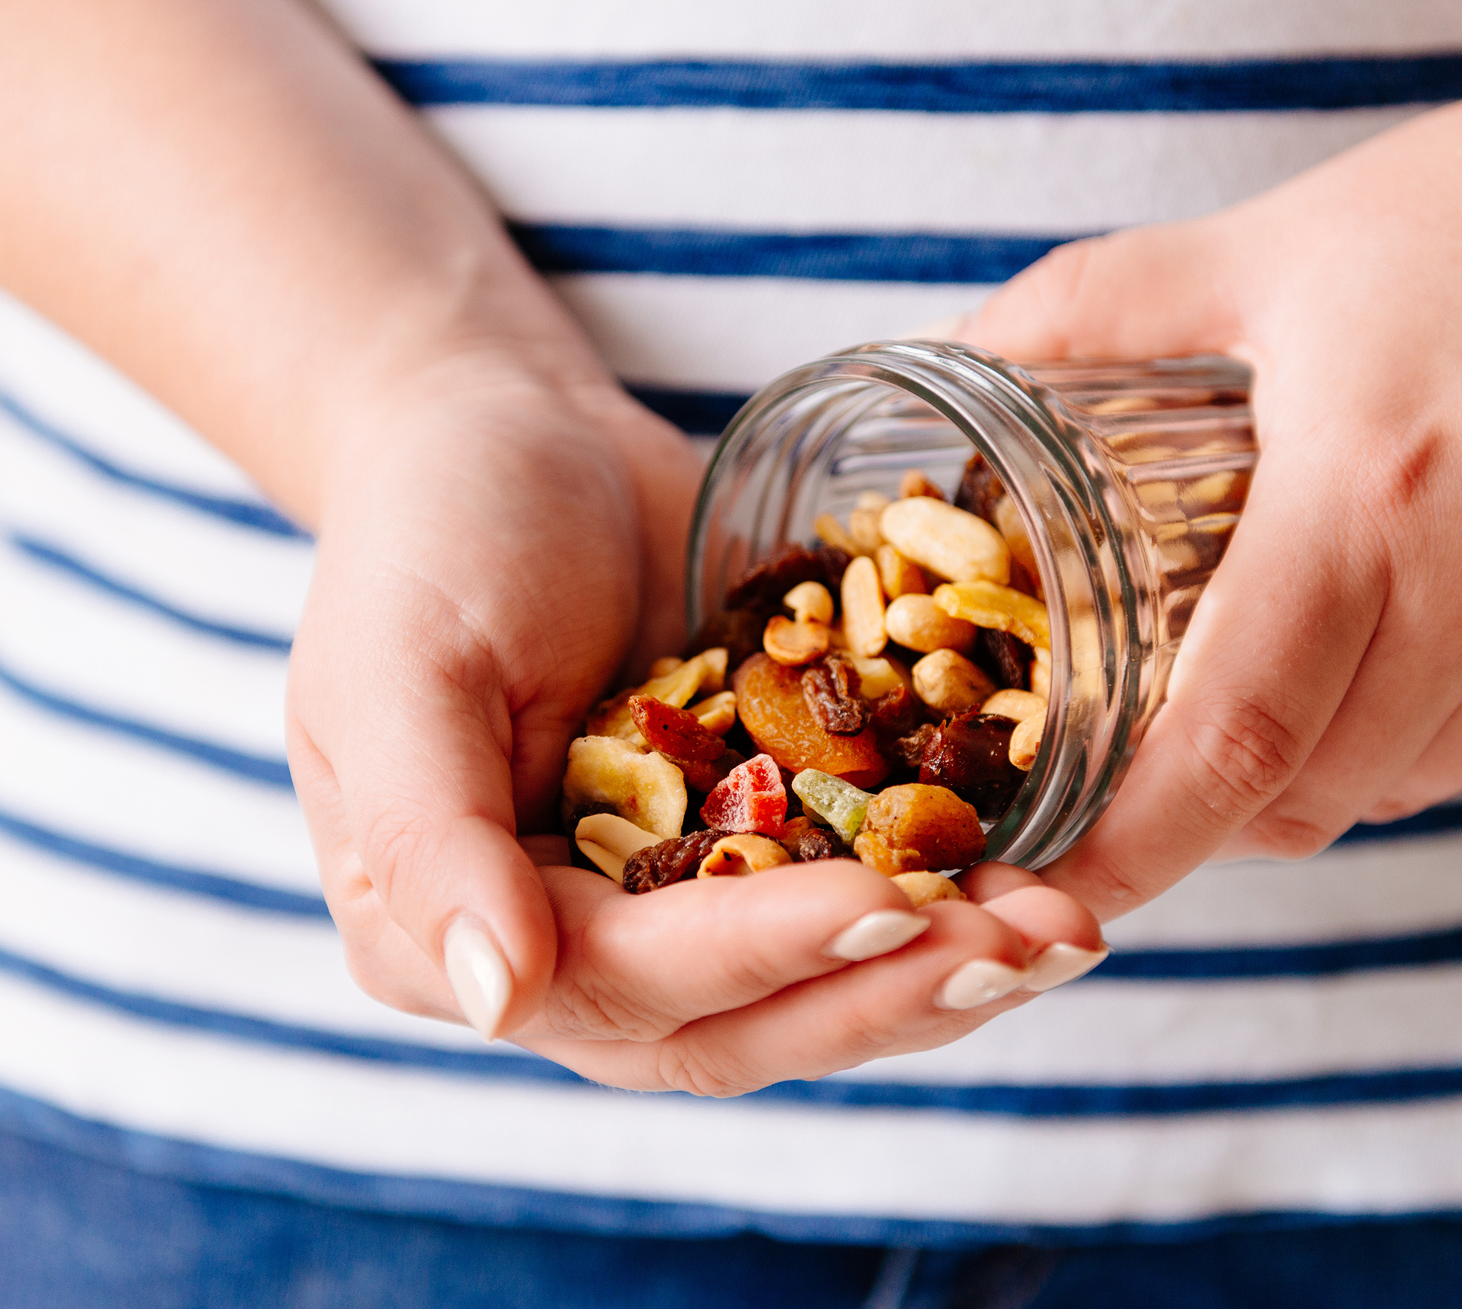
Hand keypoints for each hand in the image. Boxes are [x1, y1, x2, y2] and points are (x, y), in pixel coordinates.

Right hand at [285, 356, 1102, 1093]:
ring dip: (939, 969)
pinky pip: (856, 893)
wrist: (511, 436)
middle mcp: (565, 951)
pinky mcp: (756, 843)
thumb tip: (500, 1003)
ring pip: (813, 988)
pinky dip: (949, 893)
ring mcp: (668, 906)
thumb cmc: (430, 534)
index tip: (889, 903)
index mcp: (450, 937)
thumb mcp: (398, 665)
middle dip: (883, 992)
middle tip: (1020, 946)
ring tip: (1063, 928)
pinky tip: (1048, 869)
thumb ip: (426, 837)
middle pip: (736, 1024)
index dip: (760, 956)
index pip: (621, 985)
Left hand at [957, 0, 1461, 920]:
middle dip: (1201, 809)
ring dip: (1310, 770)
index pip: (1228, 744)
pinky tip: (1392, 650)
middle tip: (1130, 763)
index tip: (1048, 880)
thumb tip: (958, 349)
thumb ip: (1097, 307)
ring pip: (1402, 786)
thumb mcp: (1277, 248)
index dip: (1128, 844)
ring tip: (1264, 682)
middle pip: (1306, 793)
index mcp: (1372, 498)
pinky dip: (1418, 736)